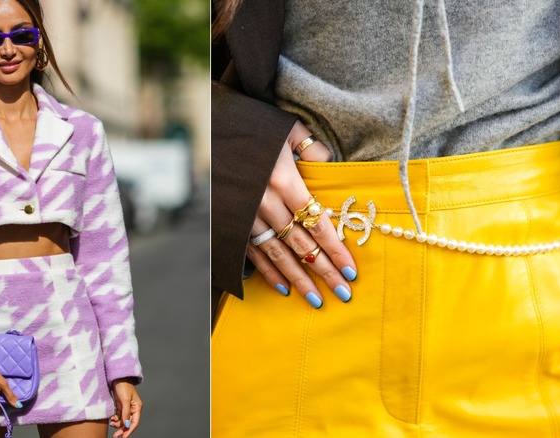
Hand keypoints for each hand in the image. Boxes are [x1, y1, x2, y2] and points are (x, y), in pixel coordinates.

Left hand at [109, 378, 141, 437]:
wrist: (117, 377)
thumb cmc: (124, 386)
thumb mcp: (125, 400)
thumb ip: (126, 412)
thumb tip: (127, 424)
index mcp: (137, 407)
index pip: (134, 422)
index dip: (130, 430)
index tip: (124, 437)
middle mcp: (133, 408)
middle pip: (128, 423)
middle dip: (122, 429)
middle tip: (116, 436)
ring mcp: (126, 407)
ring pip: (123, 420)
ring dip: (118, 424)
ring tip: (112, 424)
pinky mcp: (120, 405)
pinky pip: (118, 416)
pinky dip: (115, 419)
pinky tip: (111, 419)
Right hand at [246, 120, 356, 308]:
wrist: (208, 129)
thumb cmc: (252, 128)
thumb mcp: (286, 128)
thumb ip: (311, 147)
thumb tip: (329, 163)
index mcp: (282, 180)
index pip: (317, 222)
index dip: (335, 248)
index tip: (351, 269)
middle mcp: (265, 202)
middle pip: (301, 244)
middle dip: (324, 270)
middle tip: (343, 292)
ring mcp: (246, 215)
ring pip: (278, 254)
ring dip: (299, 279)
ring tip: (317, 299)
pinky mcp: (232, 222)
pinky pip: (254, 252)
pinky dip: (268, 272)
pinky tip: (284, 288)